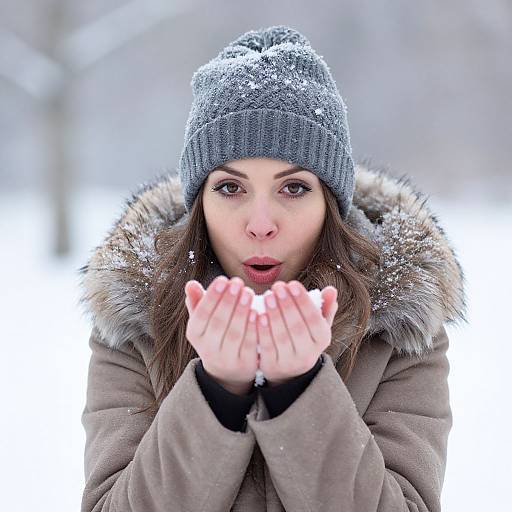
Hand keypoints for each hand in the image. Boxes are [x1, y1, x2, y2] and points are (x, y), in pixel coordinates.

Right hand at [184, 276, 257, 394]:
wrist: (227, 370)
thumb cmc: (215, 334)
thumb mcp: (203, 320)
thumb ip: (197, 301)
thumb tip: (190, 284)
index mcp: (195, 335)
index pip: (201, 315)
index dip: (212, 297)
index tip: (223, 279)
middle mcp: (208, 349)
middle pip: (218, 323)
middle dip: (228, 301)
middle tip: (238, 282)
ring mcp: (227, 358)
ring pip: (234, 333)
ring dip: (241, 311)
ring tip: (248, 292)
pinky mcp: (245, 364)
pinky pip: (249, 345)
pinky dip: (253, 328)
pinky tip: (258, 312)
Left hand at [256, 280, 337, 385]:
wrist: (290, 369)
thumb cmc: (304, 337)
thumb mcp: (318, 324)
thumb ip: (324, 306)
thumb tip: (331, 289)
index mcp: (322, 340)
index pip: (314, 319)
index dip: (303, 301)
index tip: (293, 283)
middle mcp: (308, 354)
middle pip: (297, 327)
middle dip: (287, 305)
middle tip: (278, 286)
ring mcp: (289, 362)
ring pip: (281, 336)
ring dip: (274, 314)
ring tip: (268, 296)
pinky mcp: (272, 366)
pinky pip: (267, 347)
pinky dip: (263, 330)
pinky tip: (257, 315)